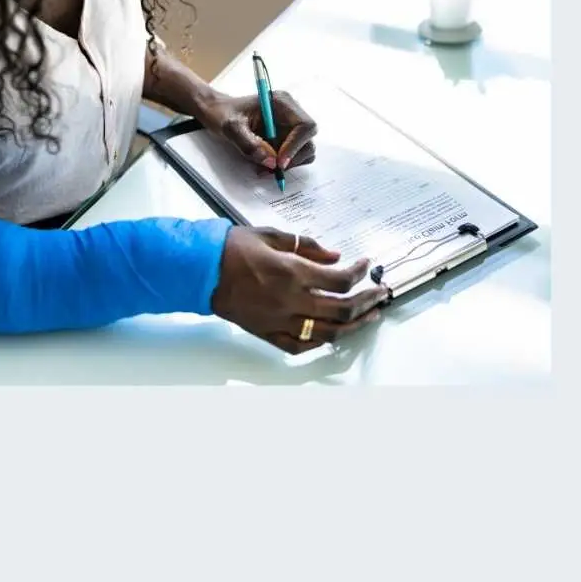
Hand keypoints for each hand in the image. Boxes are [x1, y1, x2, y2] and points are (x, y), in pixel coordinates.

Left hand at [200, 90, 316, 172]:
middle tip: (272, 169)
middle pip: (308, 140)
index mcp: (282, 103)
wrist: (216, 112)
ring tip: (264, 169)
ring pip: (303, 151)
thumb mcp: (230, 127)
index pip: (305, 125)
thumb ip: (249, 144)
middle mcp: (290, 113)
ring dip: (287, 164)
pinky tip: (264, 165)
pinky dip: (280, 165)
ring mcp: (288, 127)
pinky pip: (291, 156)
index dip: (296, 145)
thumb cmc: (222, 113)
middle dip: (293, 158)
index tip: (279, 161)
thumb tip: (271, 163)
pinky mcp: (283, 139)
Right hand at [211, 226, 389, 353]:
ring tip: (370, 316)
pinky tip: (333, 334)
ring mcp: (280, 321)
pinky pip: (300, 346)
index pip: (341, 279)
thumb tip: (334, 255)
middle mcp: (291, 300)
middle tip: (380, 292)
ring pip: (329, 332)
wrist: (200, 270)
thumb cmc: (232, 249)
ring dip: (354, 325)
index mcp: (293, 272)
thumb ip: (307, 245)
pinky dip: (321, 342)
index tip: (366, 265)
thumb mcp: (272, 235)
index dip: (360, 272)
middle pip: (343, 308)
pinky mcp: (267, 333)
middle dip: (368, 300)